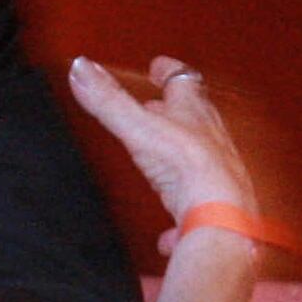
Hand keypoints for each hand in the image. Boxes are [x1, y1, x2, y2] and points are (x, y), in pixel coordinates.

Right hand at [67, 55, 257, 248]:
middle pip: (196, 119)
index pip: (184, 82)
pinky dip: (180, 220)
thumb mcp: (138, 127)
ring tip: (165, 162)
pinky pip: (194, 213)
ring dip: (182, 158)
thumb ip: (108, 101)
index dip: (170, 72)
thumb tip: (81, 68)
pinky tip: (168, 236)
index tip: (159, 66)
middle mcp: (211, 141)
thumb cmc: (188, 168)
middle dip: (178, 113)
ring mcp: (216, 175)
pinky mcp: (213, 209)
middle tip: (161, 108)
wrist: (220, 216)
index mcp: (194, 114)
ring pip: (200, 161)